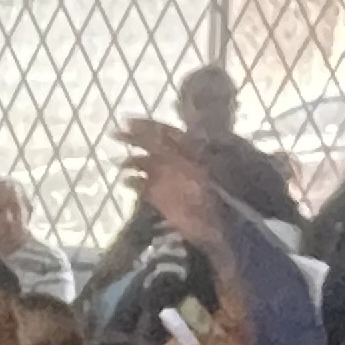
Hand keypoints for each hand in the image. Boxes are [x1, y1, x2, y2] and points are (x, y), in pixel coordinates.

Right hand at [117, 118, 224, 241]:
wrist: (230, 223)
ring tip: (120, 162)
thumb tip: (176, 133)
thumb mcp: (216, 160)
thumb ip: (193, 148)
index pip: (165, 131)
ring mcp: (169, 180)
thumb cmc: (228, 189)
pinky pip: (142, 187)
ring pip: (145, 164)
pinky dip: (133, 183)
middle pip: (151, 145)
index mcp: (190, 148)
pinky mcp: (162, 199)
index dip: (147, 125)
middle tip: (114, 134)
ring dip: (132, 161)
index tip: (127, 121)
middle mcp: (177, 160)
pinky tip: (125, 181)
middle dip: (133, 138)